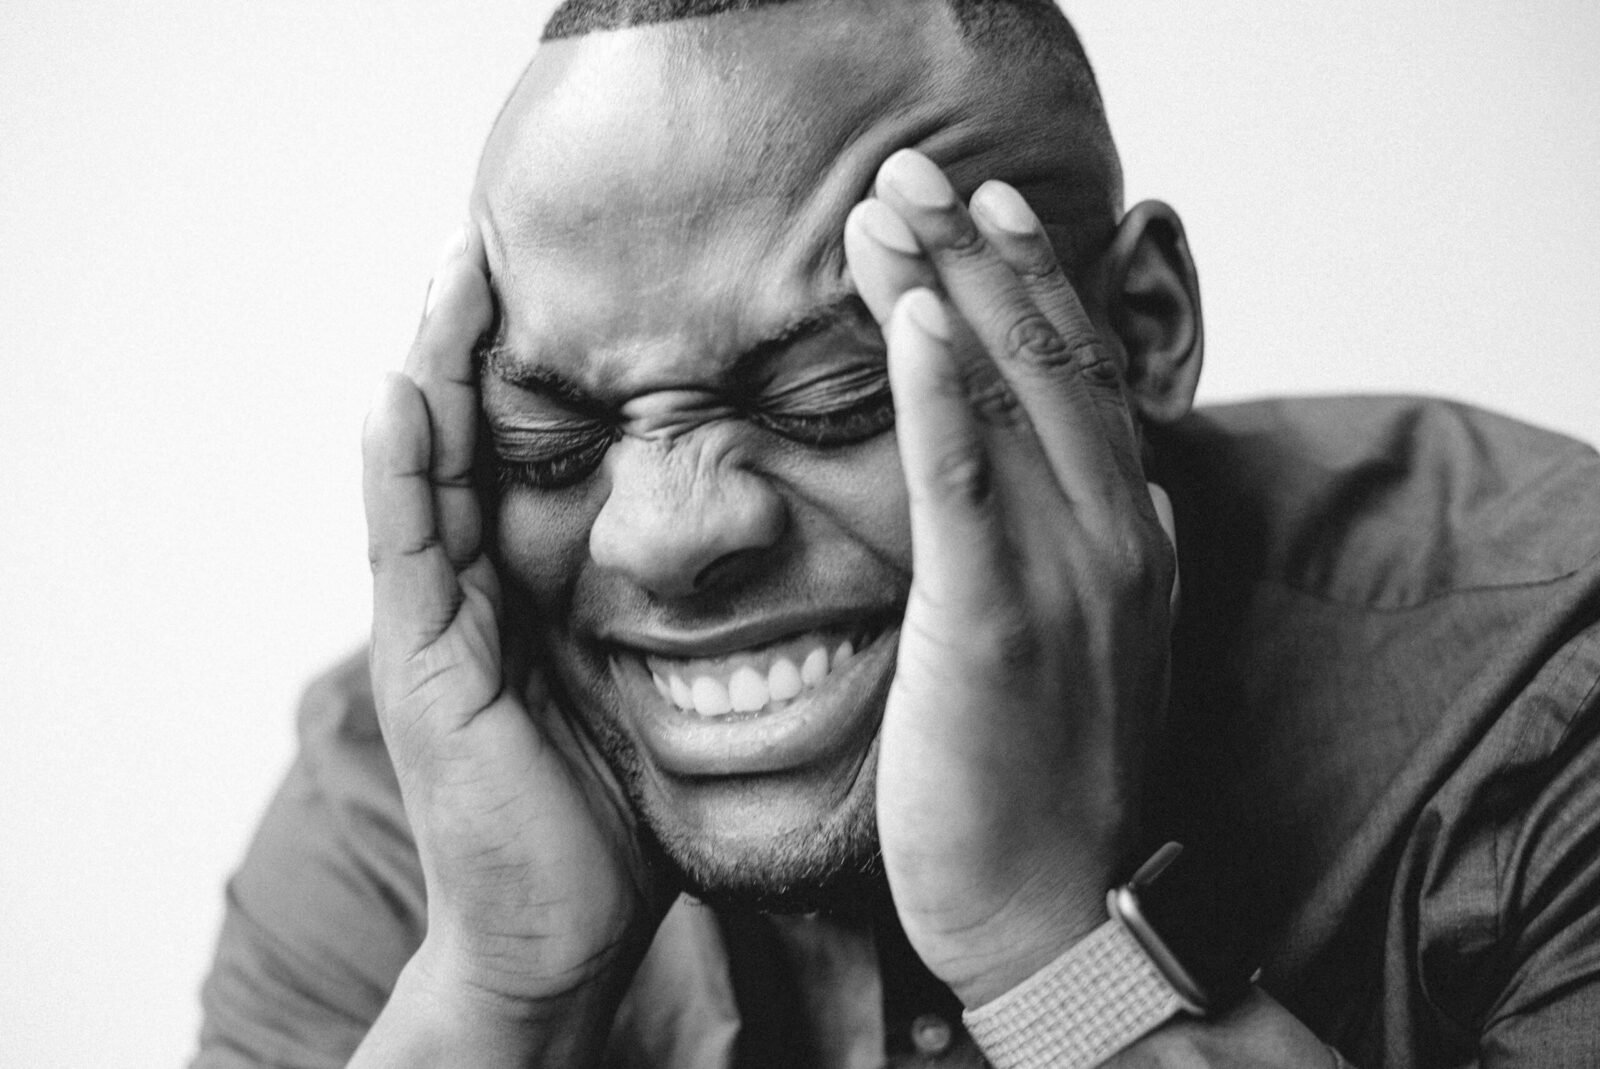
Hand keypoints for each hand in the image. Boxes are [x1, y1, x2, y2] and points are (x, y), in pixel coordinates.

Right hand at [360, 228, 667, 1055]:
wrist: (559, 938)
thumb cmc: (609, 823)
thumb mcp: (647, 694)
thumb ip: (665, 622)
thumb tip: (753, 561)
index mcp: (519, 596)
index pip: (512, 455)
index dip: (522, 368)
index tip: (553, 279)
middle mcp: (467, 598)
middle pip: (459, 441)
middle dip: (468, 340)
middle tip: (487, 237)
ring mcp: (435, 632)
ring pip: (422, 473)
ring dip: (428, 371)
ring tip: (447, 273)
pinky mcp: (424, 673)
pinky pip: (407, 552)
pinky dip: (401, 470)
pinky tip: (405, 393)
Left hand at [844, 151, 1176, 1006]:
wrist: (1057, 917)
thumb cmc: (1050, 786)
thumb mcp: (1088, 649)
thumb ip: (1091, 559)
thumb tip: (1111, 494)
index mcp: (1133, 542)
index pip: (1082, 387)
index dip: (1033, 291)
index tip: (986, 217)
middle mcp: (1118, 540)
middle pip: (1049, 365)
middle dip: (979, 258)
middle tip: (919, 172)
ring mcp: (1068, 578)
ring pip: (1010, 400)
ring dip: (948, 291)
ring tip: (894, 207)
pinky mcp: (996, 624)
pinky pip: (966, 485)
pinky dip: (940, 393)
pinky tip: (906, 319)